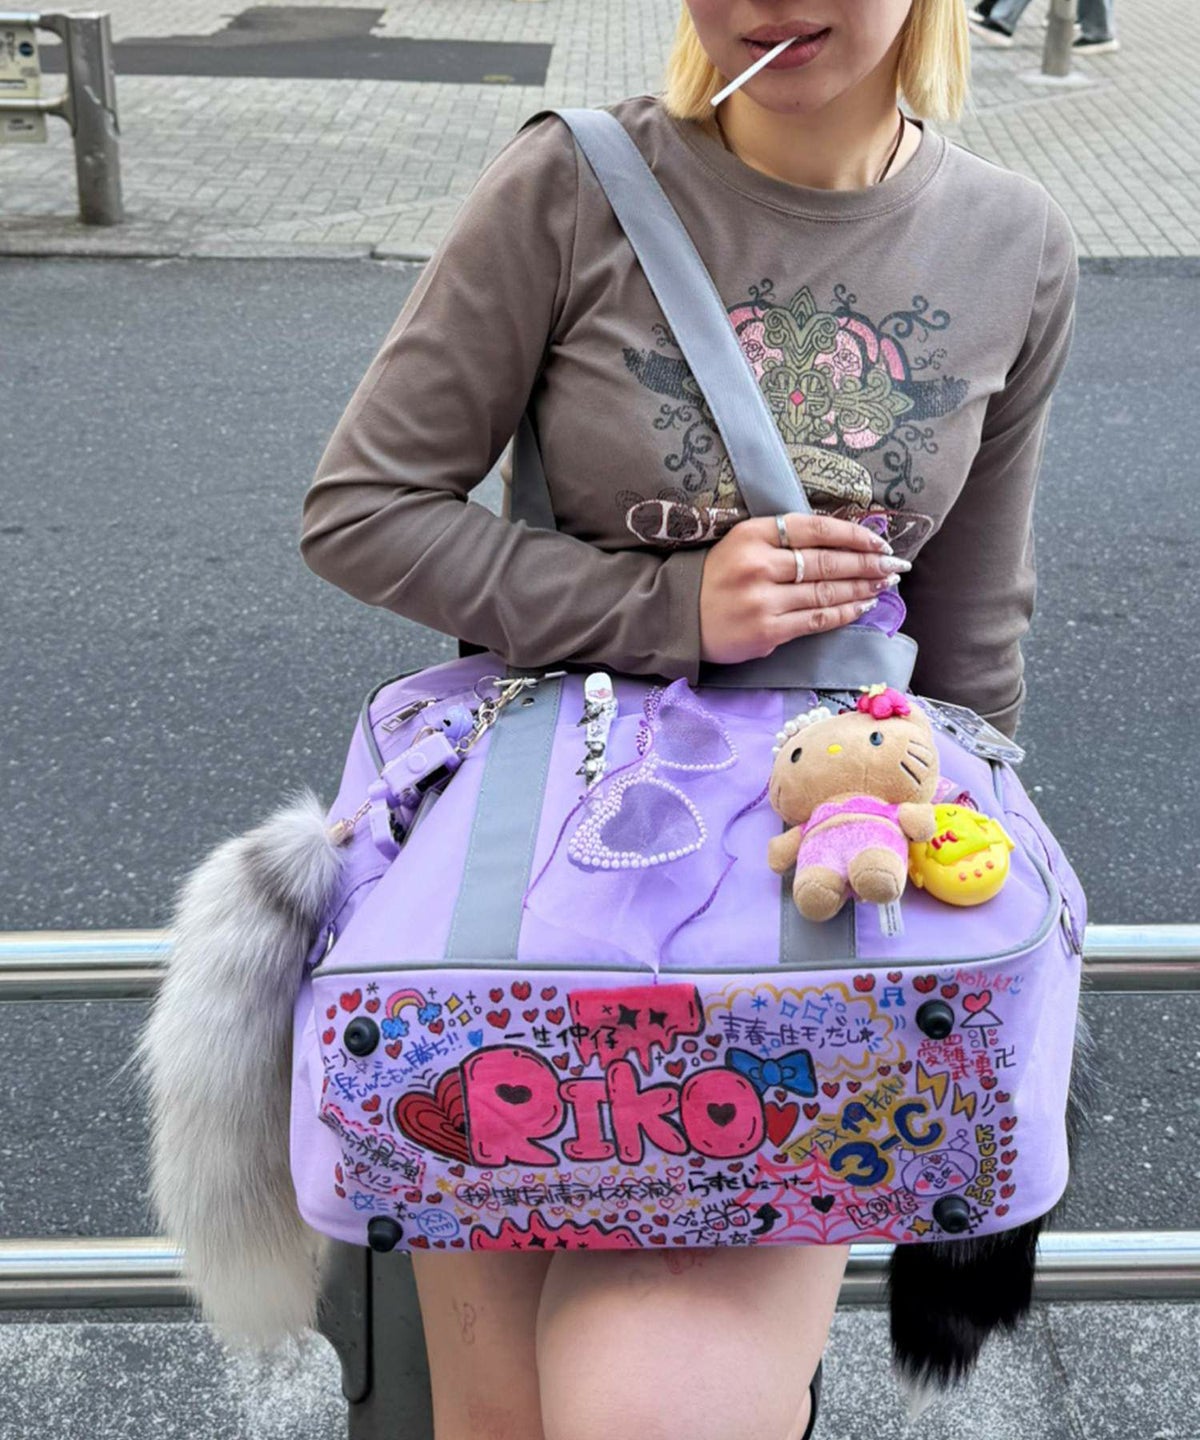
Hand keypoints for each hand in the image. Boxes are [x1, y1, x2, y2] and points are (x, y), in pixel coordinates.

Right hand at [698, 513, 909, 665]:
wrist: (678, 616)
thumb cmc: (716, 577)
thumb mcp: (742, 543)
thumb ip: (782, 539)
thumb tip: (842, 543)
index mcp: (753, 534)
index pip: (816, 529)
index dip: (854, 535)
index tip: (878, 542)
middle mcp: (759, 565)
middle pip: (827, 562)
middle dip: (867, 563)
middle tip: (895, 564)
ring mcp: (763, 600)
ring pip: (826, 592)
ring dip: (863, 587)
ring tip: (885, 584)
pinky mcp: (766, 631)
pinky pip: (816, 619)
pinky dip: (844, 612)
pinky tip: (863, 605)